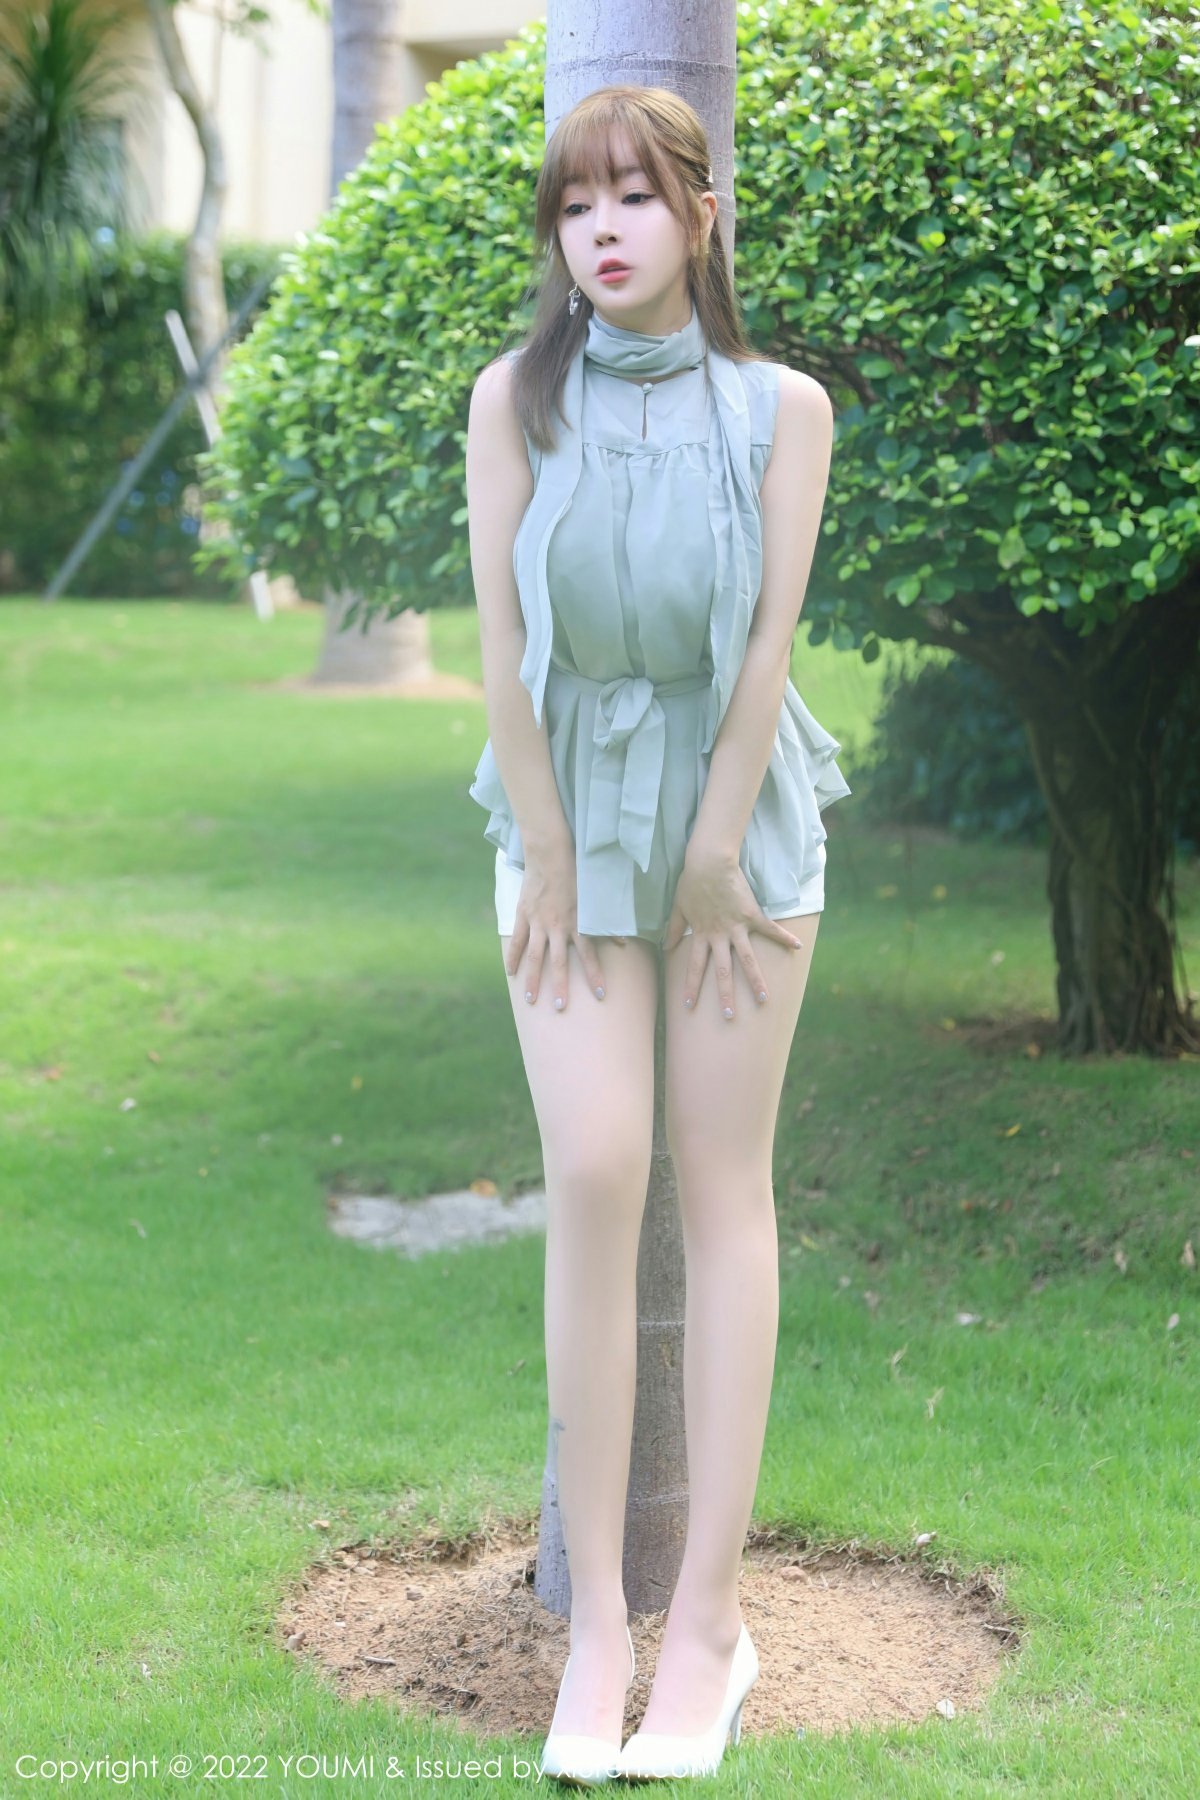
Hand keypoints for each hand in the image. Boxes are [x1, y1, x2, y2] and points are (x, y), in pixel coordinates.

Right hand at [505, 848, 619, 1010]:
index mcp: (576, 923)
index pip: (589, 955)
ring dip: (533, 979)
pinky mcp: (523, 915)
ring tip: (531, 999)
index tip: (601, 995)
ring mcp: (537, 922)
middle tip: (560, 1007)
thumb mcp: (594, 897)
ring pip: (534, 956)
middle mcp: (557, 926)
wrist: (550, 853)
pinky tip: (511, 973)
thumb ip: (606, 922)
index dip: (595, 975)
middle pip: (559, 962)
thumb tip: (624, 940)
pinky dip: (513, 957)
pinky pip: (516, 940)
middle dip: (560, 986)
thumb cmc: (576, 873)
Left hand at [662, 843, 802, 1020]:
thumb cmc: (691, 882)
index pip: (695, 967)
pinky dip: (785, 937)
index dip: (692, 986)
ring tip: (763, 999)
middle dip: (725, 995)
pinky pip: (770, 929)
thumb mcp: (678, 907)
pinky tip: (798, 947)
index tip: (689, 1006)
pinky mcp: (752, 914)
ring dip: (755, 981)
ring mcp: (737, 927)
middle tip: (728, 1016)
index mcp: (701, 934)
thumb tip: (665, 947)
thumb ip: (673, 929)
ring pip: (748, 959)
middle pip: (723, 971)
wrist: (709, 862)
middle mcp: (720, 935)